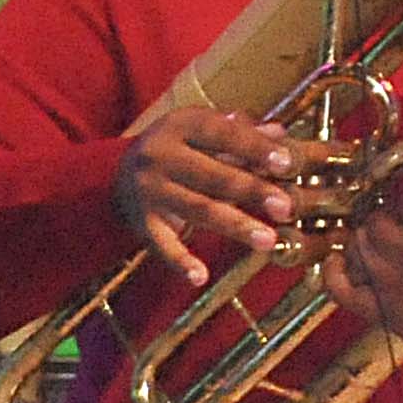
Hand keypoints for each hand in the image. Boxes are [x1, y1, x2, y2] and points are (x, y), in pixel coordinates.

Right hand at [111, 107, 298, 286]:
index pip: (223, 134)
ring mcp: (148, 189)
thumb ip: (242, 134)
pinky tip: (199, 277)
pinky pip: (161, 244)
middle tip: (286, 208)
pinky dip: (179, 261)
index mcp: (182, 125)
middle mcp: (160, 154)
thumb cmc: (178, 149)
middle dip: (252, 191)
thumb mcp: (203, 132)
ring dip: (234, 225)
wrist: (116, 172)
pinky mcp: (140, 221)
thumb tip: (282, 134)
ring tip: (267, 240)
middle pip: (215, 176)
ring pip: (197, 209)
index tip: (287, 164)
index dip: (256, 148)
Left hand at [323, 171, 402, 372]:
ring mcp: (393, 292)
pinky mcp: (382, 313)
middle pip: (374, 220)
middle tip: (393, 191)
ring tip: (380, 217)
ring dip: (363, 226)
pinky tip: (347, 252)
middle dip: (380, 200)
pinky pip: (340, 289)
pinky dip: (334, 268)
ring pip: (357, 246)